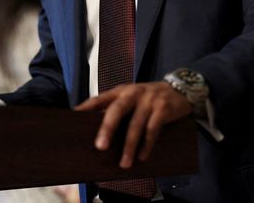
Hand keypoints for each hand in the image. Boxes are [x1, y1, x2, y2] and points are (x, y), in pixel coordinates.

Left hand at [75, 82, 191, 168]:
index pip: (100, 98)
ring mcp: (149, 100)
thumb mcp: (131, 98)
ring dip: (129, 146)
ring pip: (136, 124)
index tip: (73, 117)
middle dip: (108, 129)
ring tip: (124, 163)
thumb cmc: (148, 98)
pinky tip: (142, 156)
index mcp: (121, 90)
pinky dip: (147, 144)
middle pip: (117, 110)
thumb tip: (98, 133)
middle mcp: (133, 93)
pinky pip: (153, 129)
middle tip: (100, 147)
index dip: (86, 107)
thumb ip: (117, 110)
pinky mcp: (163, 108)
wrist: (180, 90)